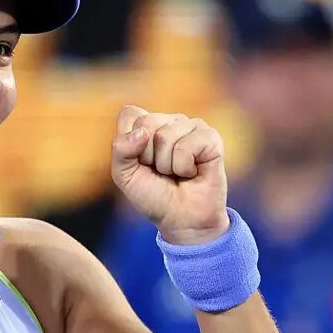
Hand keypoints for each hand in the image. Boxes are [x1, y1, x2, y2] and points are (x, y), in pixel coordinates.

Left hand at [110, 105, 229, 244]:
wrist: (181, 219)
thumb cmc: (154, 195)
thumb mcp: (124, 175)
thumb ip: (121, 150)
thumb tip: (142, 132)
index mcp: (147, 125)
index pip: (130, 114)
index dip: (128, 142)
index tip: (139, 162)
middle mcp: (170, 121)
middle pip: (146, 124)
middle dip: (148, 156)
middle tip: (160, 171)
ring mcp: (192, 126)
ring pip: (166, 136)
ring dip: (167, 165)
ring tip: (177, 173)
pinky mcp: (211, 138)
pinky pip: (186, 146)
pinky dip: (184, 166)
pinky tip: (192, 172)